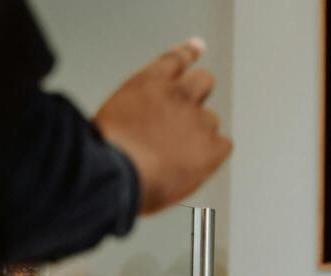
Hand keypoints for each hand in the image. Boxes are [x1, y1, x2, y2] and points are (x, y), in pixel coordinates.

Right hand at [94, 38, 231, 214]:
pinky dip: (213, 154)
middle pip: (204, 81)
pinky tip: (195, 166)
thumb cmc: (107, 153)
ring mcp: (198, 120)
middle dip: (199, 93)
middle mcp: (177, 95)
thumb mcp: (112, 116)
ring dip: (200, 131)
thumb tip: (143, 122)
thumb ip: (136, 109)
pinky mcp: (212, 147)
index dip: (189, 52)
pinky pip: (223, 144)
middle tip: (189, 114)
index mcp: (148, 83)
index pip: (175, 59)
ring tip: (178, 154)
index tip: (198, 46)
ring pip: (211, 119)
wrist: (118, 175)